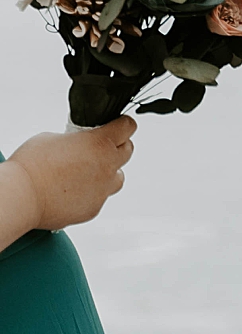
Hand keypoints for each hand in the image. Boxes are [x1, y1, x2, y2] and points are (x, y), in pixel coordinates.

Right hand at [6, 118, 137, 231]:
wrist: (21, 197)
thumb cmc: (31, 165)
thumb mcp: (52, 138)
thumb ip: (74, 140)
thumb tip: (77, 144)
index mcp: (99, 143)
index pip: (128, 126)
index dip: (122, 125)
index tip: (118, 126)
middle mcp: (107, 165)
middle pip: (127, 151)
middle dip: (117, 147)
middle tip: (100, 149)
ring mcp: (103, 189)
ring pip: (118, 178)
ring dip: (108, 173)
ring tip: (87, 173)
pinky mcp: (93, 208)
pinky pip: (99, 198)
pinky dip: (91, 194)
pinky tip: (73, 192)